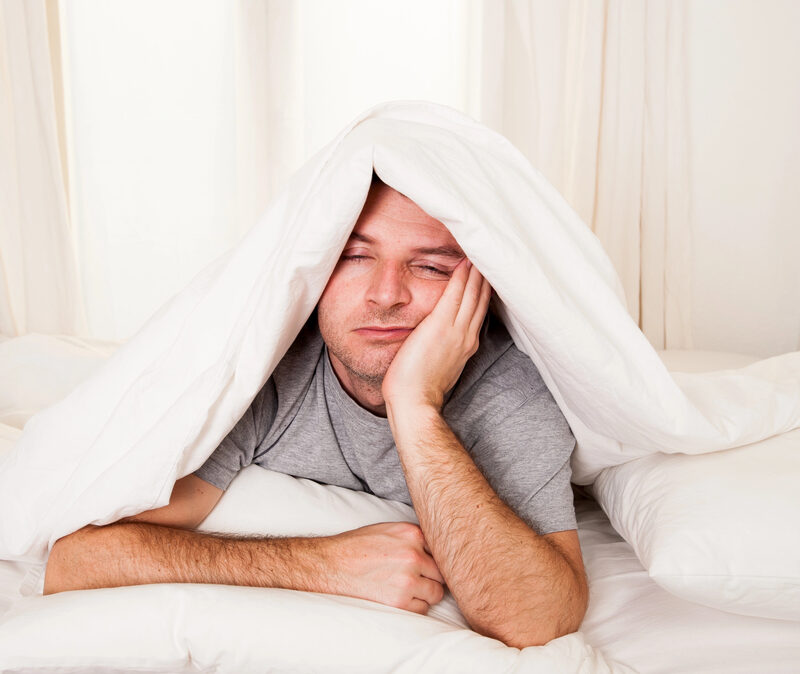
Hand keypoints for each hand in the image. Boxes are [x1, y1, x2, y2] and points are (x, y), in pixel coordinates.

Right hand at [325, 522, 444, 614]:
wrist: (331, 565)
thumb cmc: (357, 547)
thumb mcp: (387, 530)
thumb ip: (412, 538)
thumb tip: (433, 551)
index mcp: (411, 534)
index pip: (440, 550)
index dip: (434, 560)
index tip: (428, 566)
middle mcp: (413, 555)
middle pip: (441, 573)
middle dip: (432, 578)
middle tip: (418, 580)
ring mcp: (408, 579)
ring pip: (435, 593)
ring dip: (425, 594)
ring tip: (407, 590)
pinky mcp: (400, 601)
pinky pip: (422, 609)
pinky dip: (414, 607)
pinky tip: (399, 598)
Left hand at [382, 258, 491, 411]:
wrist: (415, 401)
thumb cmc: (420, 388)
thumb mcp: (440, 365)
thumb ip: (444, 348)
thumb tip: (438, 339)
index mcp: (466, 345)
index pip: (479, 311)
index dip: (484, 291)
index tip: (487, 274)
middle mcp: (467, 336)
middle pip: (482, 299)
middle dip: (487, 277)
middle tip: (490, 255)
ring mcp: (456, 330)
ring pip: (473, 294)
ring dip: (478, 271)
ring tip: (480, 252)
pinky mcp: (440, 325)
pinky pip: (455, 294)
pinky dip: (462, 277)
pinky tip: (465, 262)